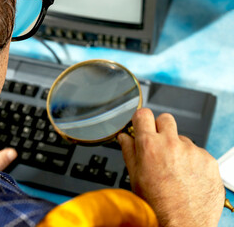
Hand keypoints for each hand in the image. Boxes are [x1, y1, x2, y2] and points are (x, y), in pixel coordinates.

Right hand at [118, 108, 223, 226]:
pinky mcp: (208, 160)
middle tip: (158, 144)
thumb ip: (128, 152)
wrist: (183, 223)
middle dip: (160, 128)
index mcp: (149, 146)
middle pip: (165, 118)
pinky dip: (192, 161)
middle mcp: (172, 144)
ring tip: (174, 169)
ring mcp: (192, 151)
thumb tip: (124, 138)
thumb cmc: (157, 204)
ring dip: (177, 148)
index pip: (143, 115)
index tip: (141, 125)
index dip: (141, 119)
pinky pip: (198, 152)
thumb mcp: (135, 177)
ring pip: (182, 138)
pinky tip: (187, 176)